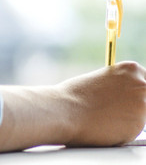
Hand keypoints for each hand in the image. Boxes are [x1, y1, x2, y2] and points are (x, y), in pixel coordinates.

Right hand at [0, 61, 145, 153]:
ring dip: (129, 120)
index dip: (139, 94)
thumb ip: (121, 88)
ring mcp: (143, 105)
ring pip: (143, 117)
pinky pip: (134, 131)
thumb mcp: (102, 81)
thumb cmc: (75, 97)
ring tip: (105, 118)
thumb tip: (126, 98)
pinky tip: (105, 127)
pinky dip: (122, 133)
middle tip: (116, 111)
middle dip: (137, 108)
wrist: (64, 111)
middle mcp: (143, 85)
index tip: (129, 101)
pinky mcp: (139, 125)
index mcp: (132, 69)